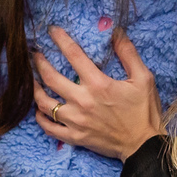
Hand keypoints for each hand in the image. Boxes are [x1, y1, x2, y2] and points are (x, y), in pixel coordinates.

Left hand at [33, 27, 164, 160]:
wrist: (143, 146)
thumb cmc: (143, 111)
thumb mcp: (143, 78)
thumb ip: (128, 54)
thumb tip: (116, 32)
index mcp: (99, 84)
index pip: (73, 55)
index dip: (60, 39)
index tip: (52, 30)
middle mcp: (83, 101)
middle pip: (50, 78)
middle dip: (39, 63)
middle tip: (35, 54)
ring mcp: (76, 121)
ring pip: (44, 103)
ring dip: (35, 89)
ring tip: (33, 80)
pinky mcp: (74, 137)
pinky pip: (48, 127)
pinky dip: (40, 118)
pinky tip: (39, 110)